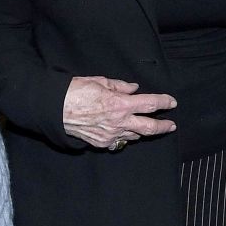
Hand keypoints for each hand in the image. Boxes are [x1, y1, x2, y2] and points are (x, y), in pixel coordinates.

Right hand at [62, 76, 176, 149]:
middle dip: (163, 126)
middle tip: (171, 125)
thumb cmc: (74, 91)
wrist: (53, 109)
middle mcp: (119, 122)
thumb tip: (134, 89)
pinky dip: (123, 137)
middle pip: (149, 127)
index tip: (172, 102)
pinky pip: (118, 142)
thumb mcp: (100, 81)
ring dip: (142, 132)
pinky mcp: (100, 143)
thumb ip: (120, 86)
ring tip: (148, 128)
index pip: (150, 104)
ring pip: (134, 136)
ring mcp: (110, 135)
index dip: (164, 102)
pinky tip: (125, 133)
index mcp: (121, 104)